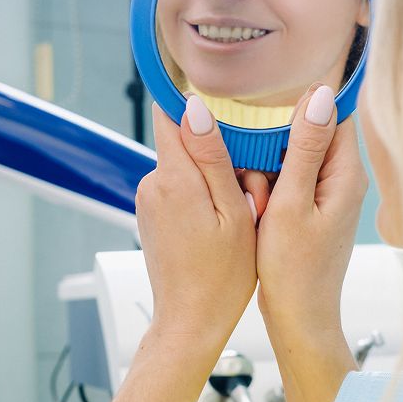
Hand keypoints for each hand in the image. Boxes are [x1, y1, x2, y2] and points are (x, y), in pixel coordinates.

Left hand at [82, 97, 257, 401]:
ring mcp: (149, 200)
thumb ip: (213, 158)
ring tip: (244, 209)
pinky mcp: (152, 215)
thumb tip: (195, 106)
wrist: (190, 323)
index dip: (192, 94)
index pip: (171, 113)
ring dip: (214, 176)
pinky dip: (204, 195)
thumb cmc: (221, 276)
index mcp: (174, 178)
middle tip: (253, 182)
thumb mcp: (233, 214)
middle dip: (219, 149)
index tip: (214, 78)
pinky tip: (226, 222)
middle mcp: (153, 183)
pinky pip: (181, 188)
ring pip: (187, 165)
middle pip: (186, 139)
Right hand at [255, 85, 368, 401]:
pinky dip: (269, 184)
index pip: (332, 112)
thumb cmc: (296, 272)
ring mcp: (329, 195)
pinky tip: (257, 204)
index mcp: (346, 174)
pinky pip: (288, 179)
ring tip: (256, 194)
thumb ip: (305, 148)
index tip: (271, 99)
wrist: (299, 321)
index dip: (300, 102)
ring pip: (293, 156)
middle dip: (275, 139)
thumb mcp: (292, 204)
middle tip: (257, 167)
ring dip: (268, 165)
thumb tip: (319, 95)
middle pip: (308, 131)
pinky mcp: (312, 209)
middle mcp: (343, 180)